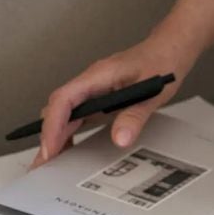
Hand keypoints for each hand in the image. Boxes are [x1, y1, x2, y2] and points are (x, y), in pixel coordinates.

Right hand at [30, 38, 199, 167]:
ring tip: (50, 163)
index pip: (64, 99)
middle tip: (44, 165)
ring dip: (54, 137)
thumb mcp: (153, 93)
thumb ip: (135, 116)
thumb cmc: (162, 62)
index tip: (50, 147)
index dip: (53, 125)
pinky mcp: (97, 98)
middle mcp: (90, 82)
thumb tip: (119, 138)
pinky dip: (68, 133)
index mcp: (98, 75)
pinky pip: (75, 116)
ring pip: (63, 114)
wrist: (169, 49)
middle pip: (57, 109)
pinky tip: (67, 149)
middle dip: (47, 137)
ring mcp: (92, 90)